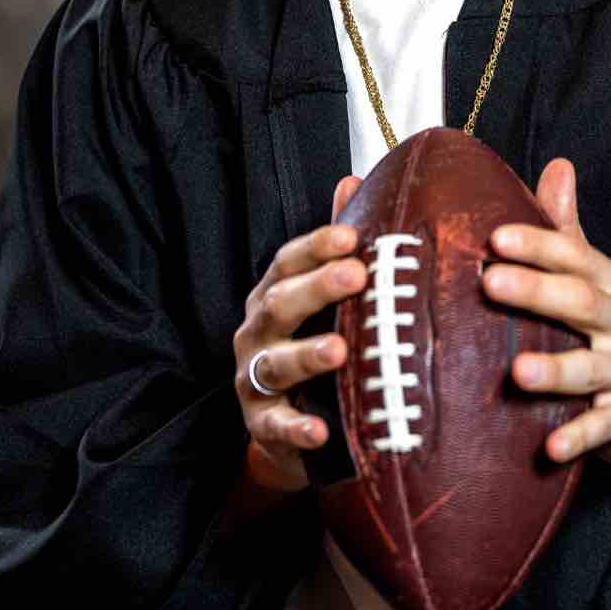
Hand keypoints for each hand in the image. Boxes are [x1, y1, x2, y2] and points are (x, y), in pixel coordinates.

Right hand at [232, 174, 364, 493]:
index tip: (352, 237)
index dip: (317, 246)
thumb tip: (352, 180)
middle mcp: (257, 331)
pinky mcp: (260, 424)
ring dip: (307, 355)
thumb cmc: (311, 344)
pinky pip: (276, 426)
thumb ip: (336, 245)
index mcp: (274, 294)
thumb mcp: (323, 296)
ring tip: (340, 351)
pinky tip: (320, 429)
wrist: (290, 429)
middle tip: (356, 276)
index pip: (288, 261)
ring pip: (276, 363)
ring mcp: (253, 378)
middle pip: (280, 303)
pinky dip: (296, 428)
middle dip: (317, 289)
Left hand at [482, 159, 610, 484]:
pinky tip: (549, 449)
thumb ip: (568, 231)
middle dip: (536, 291)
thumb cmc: (603, 331)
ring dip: (554, 370)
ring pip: (590, 369)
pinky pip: (602, 428)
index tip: (495, 237)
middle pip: (582, 303)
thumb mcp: (593, 279)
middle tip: (489, 283)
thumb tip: (559, 164)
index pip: (575, 256)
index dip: (537, 244)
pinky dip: (577, 438)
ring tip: (516, 371)